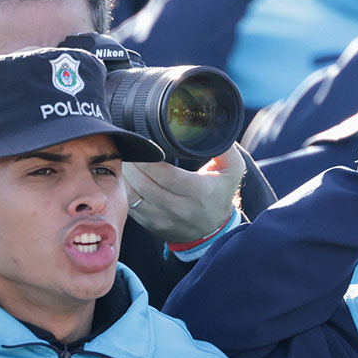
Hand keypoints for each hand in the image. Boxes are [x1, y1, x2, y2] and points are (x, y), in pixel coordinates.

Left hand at [122, 150, 246, 245]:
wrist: (213, 230)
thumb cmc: (220, 194)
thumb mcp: (233, 170)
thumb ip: (225, 149)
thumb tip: (215, 127)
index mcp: (199, 191)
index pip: (166, 175)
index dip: (149, 160)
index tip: (143, 145)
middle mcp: (179, 208)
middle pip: (145, 184)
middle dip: (132, 164)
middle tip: (129, 148)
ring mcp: (163, 219)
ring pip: (133, 197)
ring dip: (125, 177)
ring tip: (125, 159)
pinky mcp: (150, 225)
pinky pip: (130, 206)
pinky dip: (124, 190)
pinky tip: (125, 177)